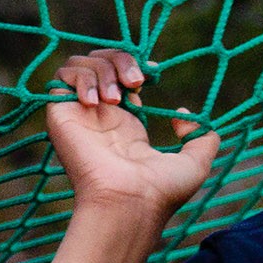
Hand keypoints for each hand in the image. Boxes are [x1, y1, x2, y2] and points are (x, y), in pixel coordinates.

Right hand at [44, 48, 219, 216]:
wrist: (130, 202)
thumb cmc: (160, 191)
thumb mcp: (195, 163)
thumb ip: (201, 138)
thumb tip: (184, 116)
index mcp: (125, 125)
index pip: (120, 77)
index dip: (133, 66)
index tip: (151, 73)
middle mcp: (99, 116)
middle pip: (100, 62)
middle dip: (120, 60)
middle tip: (136, 82)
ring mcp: (79, 114)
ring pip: (80, 65)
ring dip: (102, 70)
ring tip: (115, 98)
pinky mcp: (61, 115)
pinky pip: (61, 79)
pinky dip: (81, 79)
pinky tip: (96, 103)